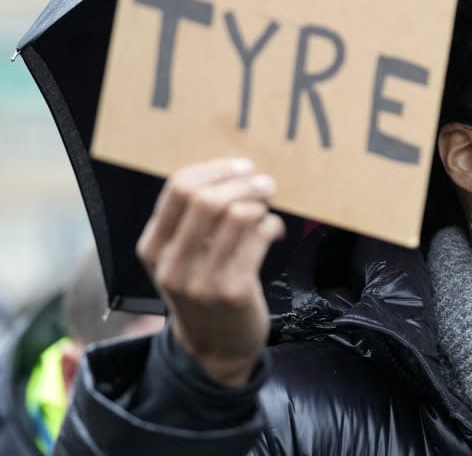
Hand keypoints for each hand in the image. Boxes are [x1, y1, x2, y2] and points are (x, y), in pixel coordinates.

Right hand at [136, 158, 284, 386]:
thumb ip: (192, 221)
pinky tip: (274, 232)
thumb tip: (232, 171)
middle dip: (244, 182)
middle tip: (266, 183)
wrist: (213, 350)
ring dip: (261, 202)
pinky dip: (272, 225)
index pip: (177, 188)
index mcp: (153, 247)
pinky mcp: (233, 291)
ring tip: (267, 208)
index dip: (215, 169)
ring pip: (237, 214)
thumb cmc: (204, 290)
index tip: (241, 167)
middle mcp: (171, 263)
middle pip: (207, 198)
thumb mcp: (182, 258)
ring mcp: (201, 280)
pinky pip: (259, 237)